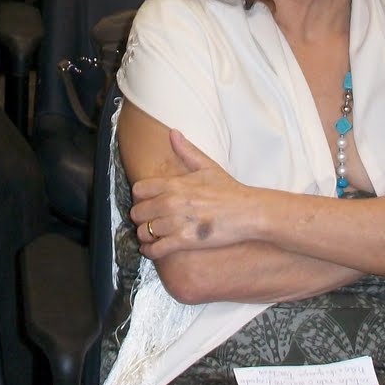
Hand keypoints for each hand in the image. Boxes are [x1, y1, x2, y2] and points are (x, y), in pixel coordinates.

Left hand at [128, 130, 251, 259]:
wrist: (247, 213)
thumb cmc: (229, 190)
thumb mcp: (207, 166)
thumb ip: (186, 150)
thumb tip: (172, 133)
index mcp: (174, 183)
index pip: (138, 189)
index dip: (140, 197)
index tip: (146, 201)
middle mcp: (171, 202)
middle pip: (137, 212)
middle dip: (140, 217)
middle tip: (147, 220)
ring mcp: (176, 222)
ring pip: (143, 231)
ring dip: (144, 235)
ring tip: (150, 236)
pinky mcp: (184, 241)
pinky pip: (155, 249)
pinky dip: (150, 251)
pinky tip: (152, 249)